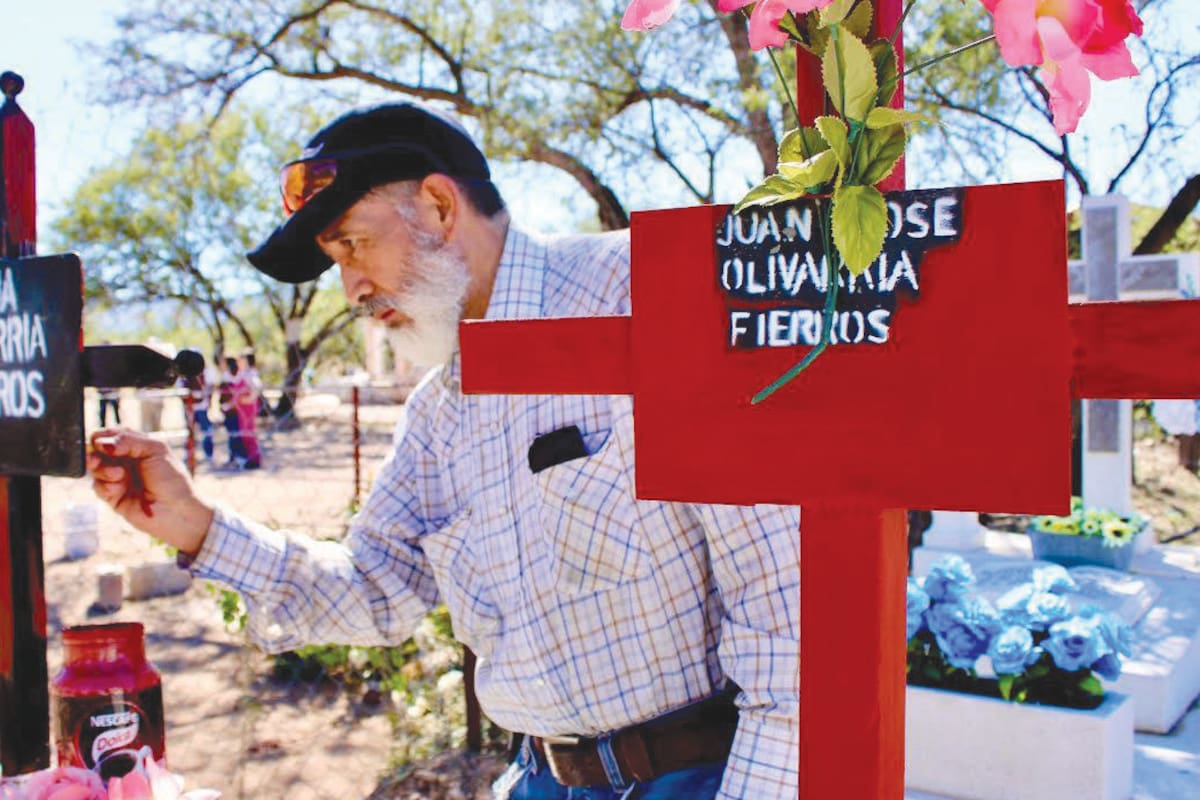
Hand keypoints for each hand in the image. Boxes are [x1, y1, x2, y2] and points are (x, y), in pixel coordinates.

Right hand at [88, 428, 214, 555]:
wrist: (176, 511)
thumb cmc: (172, 479)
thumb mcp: (155, 450)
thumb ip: (128, 441)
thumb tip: (100, 442)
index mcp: (137, 446)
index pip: (111, 434)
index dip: (103, 436)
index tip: (103, 442)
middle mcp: (126, 461)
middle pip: (97, 450)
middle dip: (95, 453)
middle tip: (98, 458)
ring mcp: (119, 478)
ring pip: (95, 468)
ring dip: (102, 469)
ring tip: (118, 474)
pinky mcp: (113, 496)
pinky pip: (97, 486)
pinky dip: (104, 485)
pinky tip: (117, 488)